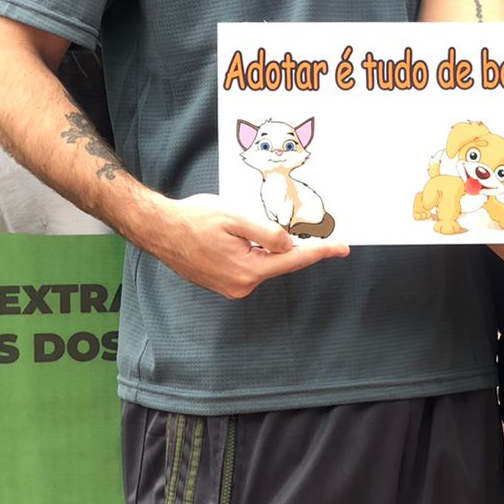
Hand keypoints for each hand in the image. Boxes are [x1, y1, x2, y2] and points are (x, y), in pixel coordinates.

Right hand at [145, 194, 348, 298]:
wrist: (160, 230)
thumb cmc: (193, 219)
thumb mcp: (235, 217)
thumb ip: (266, 232)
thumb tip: (289, 244)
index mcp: (248, 270)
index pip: (294, 260)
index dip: (320, 252)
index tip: (342, 248)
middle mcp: (241, 285)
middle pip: (279, 263)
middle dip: (290, 244)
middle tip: (288, 224)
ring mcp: (231, 287)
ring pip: (263, 263)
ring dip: (266, 246)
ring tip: (242, 225)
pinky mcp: (224, 283)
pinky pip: (250, 266)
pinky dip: (254, 252)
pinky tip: (238, 236)